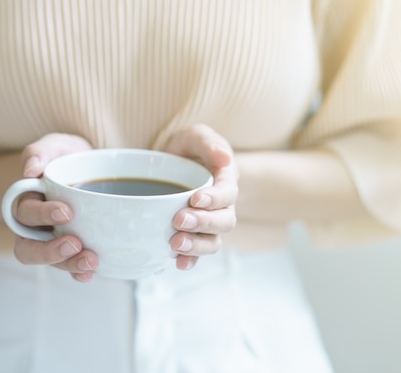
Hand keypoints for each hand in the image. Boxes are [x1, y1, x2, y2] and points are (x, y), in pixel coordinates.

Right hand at [13, 133, 98, 281]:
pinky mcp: (73, 251)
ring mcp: (54, 241)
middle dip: (50, 251)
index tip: (67, 211)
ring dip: (69, 265)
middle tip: (75, 244)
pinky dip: (79, 274)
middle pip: (28, 248)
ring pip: (50, 262)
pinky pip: (70, 269)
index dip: (42, 215)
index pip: (25, 213)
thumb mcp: (56, 146)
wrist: (94, 168)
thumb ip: (40, 151)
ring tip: (91, 261)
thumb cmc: (69, 157)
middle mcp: (36, 226)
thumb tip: (29, 169)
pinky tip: (91, 273)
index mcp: (28, 201)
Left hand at [163, 124, 237, 269]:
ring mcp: (209, 222)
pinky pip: (197, 253)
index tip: (195, 198)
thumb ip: (207, 142)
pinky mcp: (194, 234)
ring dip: (197, 246)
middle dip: (203, 223)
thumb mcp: (195, 136)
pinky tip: (178, 263)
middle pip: (224, 222)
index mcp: (225, 179)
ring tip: (176, 244)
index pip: (228, 192)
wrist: (172, 163)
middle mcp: (221, 205)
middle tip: (179, 220)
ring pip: (213, 241)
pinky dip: (190, 260)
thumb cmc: (188, 148)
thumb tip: (224, 157)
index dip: (215, 199)